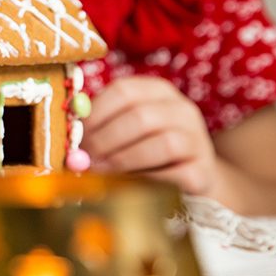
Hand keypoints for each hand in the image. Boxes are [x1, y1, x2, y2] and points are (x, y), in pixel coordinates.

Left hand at [81, 76, 216, 194]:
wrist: (191, 175)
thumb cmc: (146, 148)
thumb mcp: (125, 130)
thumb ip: (101, 127)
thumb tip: (71, 138)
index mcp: (157, 91)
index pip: (123, 91)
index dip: (95, 113)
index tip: (76, 134)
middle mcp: (182, 109)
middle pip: (141, 116)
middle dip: (106, 139)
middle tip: (85, 158)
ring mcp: (197, 138)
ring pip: (162, 143)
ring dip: (124, 159)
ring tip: (101, 171)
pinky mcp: (203, 170)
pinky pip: (176, 173)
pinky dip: (149, 179)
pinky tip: (131, 184)